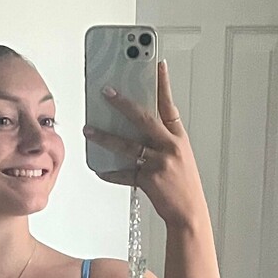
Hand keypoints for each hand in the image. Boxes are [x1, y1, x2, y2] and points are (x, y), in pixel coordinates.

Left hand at [84, 59, 209, 230]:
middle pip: (144, 118)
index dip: (163, 83)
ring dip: (105, 136)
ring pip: (127, 145)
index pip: (169, 104)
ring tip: (88, 129)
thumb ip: (160, 140)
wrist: (190, 213)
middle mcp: (170, 147)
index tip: (156, 64)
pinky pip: (123, 174)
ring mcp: (160, 163)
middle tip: (106, 91)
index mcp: (178, 138)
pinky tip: (99, 170)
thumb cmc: (183, 185)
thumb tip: (133, 125)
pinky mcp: (149, 180)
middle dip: (123, 103)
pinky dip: (110, 173)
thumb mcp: (179, 156)